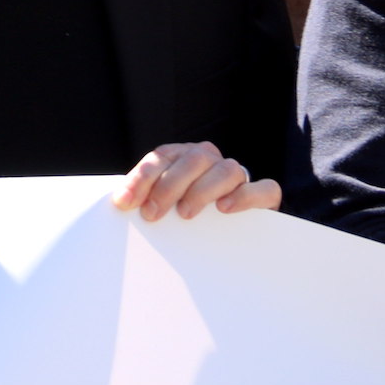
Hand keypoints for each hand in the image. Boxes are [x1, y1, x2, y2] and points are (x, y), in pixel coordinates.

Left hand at [110, 140, 279, 220]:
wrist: (234, 228)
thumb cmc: (189, 215)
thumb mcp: (164, 204)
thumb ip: (147, 198)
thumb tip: (120, 203)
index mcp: (183, 157)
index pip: (162, 157)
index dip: (142, 178)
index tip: (125, 202)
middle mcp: (211, 160)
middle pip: (193, 159)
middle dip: (168, 185)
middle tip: (153, 214)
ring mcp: (239, 176)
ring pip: (226, 170)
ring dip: (202, 189)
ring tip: (186, 213)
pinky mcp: (264, 195)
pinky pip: (263, 188)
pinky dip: (244, 195)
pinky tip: (225, 208)